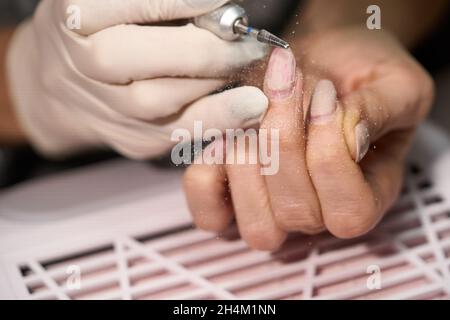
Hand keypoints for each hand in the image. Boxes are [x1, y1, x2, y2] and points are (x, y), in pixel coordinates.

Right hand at [6, 0, 267, 157]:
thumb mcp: (115, 4)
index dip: (174, 2)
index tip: (218, 0)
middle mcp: (83, 63)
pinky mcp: (131, 139)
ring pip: (157, 101)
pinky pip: (176, 133)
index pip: (121, 4)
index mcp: (75, 15)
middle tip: (245, 43)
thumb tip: (216, 5)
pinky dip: (218, 119)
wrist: (66, 88)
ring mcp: (105, 108)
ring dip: (211, 83)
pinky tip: (251, 106)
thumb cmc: (103, 31)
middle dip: (201, 50)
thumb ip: (159, 4)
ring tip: (245, 64)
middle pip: (135, 59)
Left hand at [183, 27, 433, 249]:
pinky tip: (223, 137)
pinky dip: (207, 177)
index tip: (325, 95)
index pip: (349, 213)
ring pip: (257, 224)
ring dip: (247, 157)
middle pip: (296, 212)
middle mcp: (319, 213)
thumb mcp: (394, 83)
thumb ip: (380, 111)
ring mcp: (273, 210)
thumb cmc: (361, 73)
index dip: (329, 157)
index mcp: (369, 195)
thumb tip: (348, 138)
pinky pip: (210, 214)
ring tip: (253, 107)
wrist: (325, 58)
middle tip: (287, 81)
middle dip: (284, 139)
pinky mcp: (232, 198)